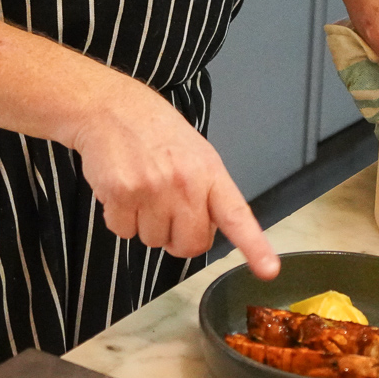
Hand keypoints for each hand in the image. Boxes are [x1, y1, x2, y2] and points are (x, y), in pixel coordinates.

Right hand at [72, 77, 280, 280]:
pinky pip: (123, 231)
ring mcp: (153, 189)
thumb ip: (206, 191)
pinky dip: (118, 217)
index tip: (268, 270)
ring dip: (144, 224)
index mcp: (210, 172)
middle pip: (190, 245)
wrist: (110, 107)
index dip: (254, 246)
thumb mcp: (195, 153)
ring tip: (140, 187)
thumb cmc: (154, 131)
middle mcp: (186, 182)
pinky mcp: (123, 194)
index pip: (237, 215)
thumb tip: (205, 231)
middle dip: (176, 238)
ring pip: (153, 241)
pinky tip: (121, 188)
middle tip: (165, 209)